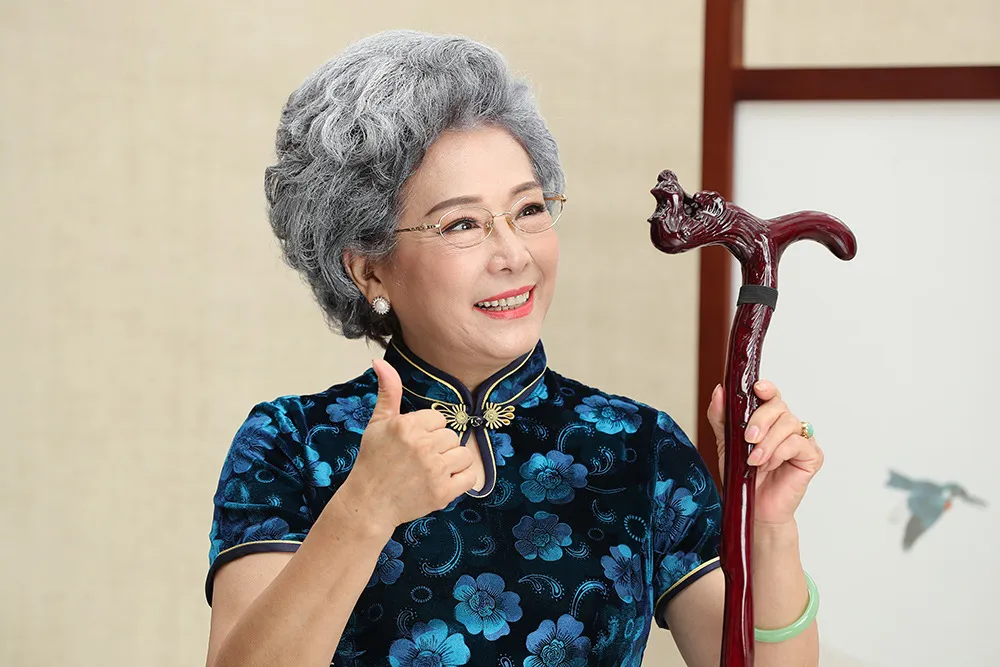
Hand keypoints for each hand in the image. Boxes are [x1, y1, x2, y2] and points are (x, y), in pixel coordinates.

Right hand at [339, 358, 476, 531]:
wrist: (369, 502)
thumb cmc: (373, 461)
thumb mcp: (377, 423)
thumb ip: (388, 392)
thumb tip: (380, 361)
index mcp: (407, 426)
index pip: (439, 419)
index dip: (428, 431)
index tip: (413, 444)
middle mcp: (422, 446)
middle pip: (451, 436)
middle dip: (439, 447)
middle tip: (418, 460)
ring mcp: (434, 470)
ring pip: (464, 455)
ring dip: (452, 463)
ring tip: (431, 470)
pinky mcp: (443, 492)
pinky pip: (470, 477)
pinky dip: (461, 480)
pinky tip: (443, 481)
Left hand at [707, 380, 823, 525]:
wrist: (753, 507)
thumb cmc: (743, 476)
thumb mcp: (726, 444)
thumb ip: (722, 418)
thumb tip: (719, 391)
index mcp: (768, 419)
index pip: (770, 395)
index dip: (766, 388)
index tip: (757, 389)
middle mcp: (786, 426)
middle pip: (779, 406)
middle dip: (761, 420)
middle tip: (748, 438)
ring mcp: (801, 440)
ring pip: (789, 424)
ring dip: (768, 442)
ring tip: (754, 460)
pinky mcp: (812, 456)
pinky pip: (798, 444)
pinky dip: (779, 453)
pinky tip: (769, 465)